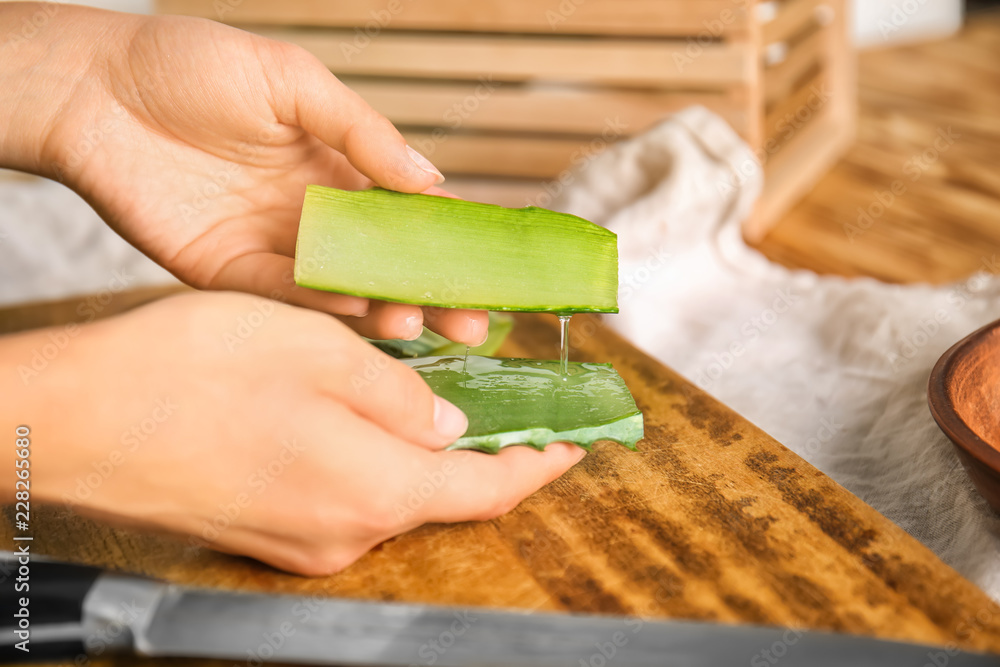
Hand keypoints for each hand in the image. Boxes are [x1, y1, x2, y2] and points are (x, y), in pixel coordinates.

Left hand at [1, 4, 485, 343]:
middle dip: (429, 294)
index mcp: (333, 168)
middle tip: (473, 324)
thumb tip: (430, 181)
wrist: (94, 89)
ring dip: (383, 308)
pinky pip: (282, 294)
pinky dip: (321, 305)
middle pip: (382, 264)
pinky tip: (359, 310)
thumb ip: (361, 132)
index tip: (486, 270)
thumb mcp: (292, 81)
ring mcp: (271, 246)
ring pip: (340, 289)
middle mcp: (310, 214)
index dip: (444, 243)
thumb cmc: (192, 67)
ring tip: (419, 321)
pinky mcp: (226, 271)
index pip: (402, 214)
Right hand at [5, 292, 584, 574]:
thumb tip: (451, 422)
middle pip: (441, 492)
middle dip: (482, 449)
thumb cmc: (188, 374)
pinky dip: (371, 460)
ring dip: (421, 449)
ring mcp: (302, 541)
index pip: (488, 489)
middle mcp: (345, 532)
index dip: (541, 465)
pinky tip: (359, 417)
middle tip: (506, 402)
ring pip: (391, 492)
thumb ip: (402, 395)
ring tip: (433, 395)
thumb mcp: (320, 351)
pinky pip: (344, 497)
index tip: (575, 443)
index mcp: (374, 487)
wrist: (78, 421)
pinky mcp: (267, 533)